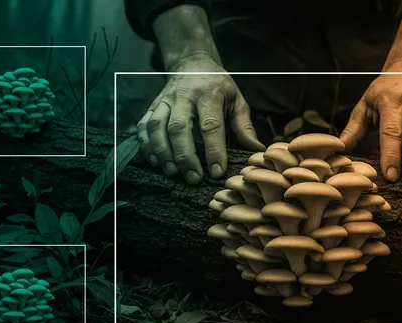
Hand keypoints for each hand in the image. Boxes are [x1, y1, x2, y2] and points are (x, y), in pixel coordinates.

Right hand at [137, 56, 264, 183]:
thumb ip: (244, 127)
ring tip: (174, 173)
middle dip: (185, 156)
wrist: (192, 63)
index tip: (217, 171)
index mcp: (209, 94)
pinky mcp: (152, 106)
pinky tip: (156, 162)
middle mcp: (184, 97)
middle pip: (179, 128)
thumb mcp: (236, 100)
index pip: (211, 125)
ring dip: (164, 153)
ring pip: (157, 127)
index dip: (213, 150)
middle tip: (194, 178)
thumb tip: (257, 151)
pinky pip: (144, 126)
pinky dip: (147, 146)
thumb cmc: (218, 86)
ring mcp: (165, 101)